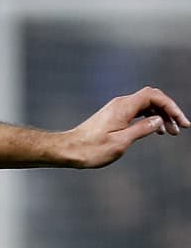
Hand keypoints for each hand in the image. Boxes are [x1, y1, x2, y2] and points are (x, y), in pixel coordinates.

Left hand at [65, 87, 187, 167]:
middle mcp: (121, 104)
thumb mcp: (120, 143)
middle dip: (168, 112)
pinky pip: (137, 112)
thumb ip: (142, 130)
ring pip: (145, 106)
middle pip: (152, 99)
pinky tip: (154, 130)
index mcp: (124, 107)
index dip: (171, 107)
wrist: (68, 150)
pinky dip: (148, 119)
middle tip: (178, 129)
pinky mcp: (113, 116)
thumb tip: (158, 122)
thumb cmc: (91, 150)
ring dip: (159, 116)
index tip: (181, 122)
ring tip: (169, 132)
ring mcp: (116, 109)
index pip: (155, 97)